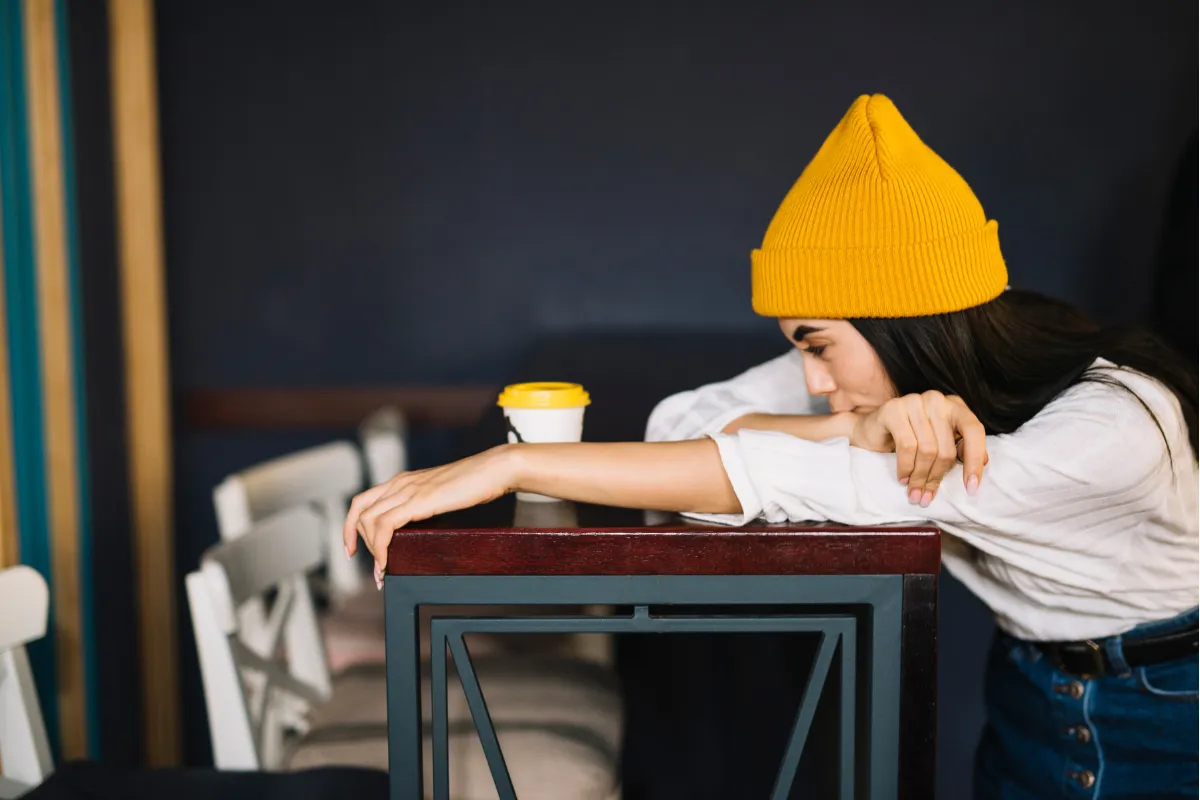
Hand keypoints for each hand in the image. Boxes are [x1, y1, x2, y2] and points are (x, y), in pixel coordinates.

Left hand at [343, 445, 517, 586]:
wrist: (493, 469)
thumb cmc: (476, 483)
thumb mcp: (441, 494)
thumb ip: (426, 505)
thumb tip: (420, 529)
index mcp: (402, 480)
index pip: (362, 501)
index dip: (351, 526)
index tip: (353, 549)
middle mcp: (399, 483)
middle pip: (359, 512)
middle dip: (359, 542)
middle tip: (376, 566)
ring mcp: (407, 490)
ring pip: (368, 522)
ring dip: (371, 551)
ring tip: (382, 572)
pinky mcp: (417, 501)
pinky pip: (384, 527)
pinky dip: (380, 549)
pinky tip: (387, 564)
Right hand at [850, 391, 987, 504]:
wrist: (871, 430)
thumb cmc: (909, 438)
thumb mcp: (938, 442)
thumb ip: (960, 448)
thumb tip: (984, 462)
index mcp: (954, 406)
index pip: (974, 431)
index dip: (975, 461)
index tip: (971, 488)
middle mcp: (937, 400)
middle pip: (946, 447)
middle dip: (936, 477)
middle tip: (927, 496)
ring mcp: (914, 401)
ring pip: (927, 450)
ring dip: (920, 477)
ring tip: (915, 492)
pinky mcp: (894, 409)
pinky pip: (907, 446)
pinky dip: (905, 468)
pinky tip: (903, 478)